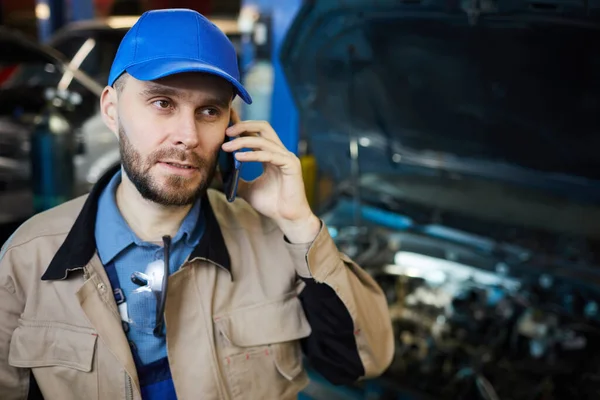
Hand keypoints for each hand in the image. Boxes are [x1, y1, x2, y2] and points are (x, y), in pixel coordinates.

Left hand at [221, 110, 319, 242]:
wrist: (286, 219)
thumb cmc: (271, 204)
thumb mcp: (246, 189)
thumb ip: (235, 178)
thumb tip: (217, 171)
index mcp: (272, 154)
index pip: (257, 133)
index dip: (242, 126)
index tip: (224, 127)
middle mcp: (280, 152)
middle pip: (263, 127)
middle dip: (244, 126)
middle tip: (226, 131)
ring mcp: (287, 157)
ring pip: (263, 140)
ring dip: (242, 141)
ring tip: (226, 147)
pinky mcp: (291, 165)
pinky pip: (269, 155)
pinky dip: (252, 154)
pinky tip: (238, 157)